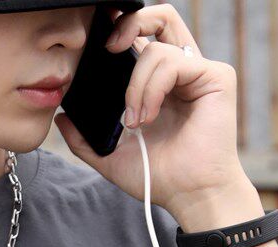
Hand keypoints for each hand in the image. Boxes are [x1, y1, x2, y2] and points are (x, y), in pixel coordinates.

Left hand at [54, 4, 249, 225]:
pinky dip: (152, 88)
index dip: (123, 29)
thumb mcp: (111, 157)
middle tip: (110, 49)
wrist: (189, 197)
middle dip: (130, 23)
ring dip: (135, 85)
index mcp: (161, 83)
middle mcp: (182, 71)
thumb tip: (61, 118)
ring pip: (157, 46)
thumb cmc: (158, 178)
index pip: (143, 38)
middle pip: (160, 17)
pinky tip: (148, 116)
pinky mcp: (216, 76)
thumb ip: (85, 139)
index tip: (100, 45)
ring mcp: (199, 72)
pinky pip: (173, 62)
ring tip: (135, 121)